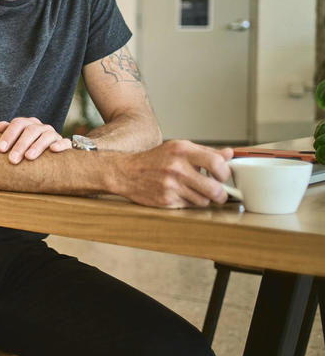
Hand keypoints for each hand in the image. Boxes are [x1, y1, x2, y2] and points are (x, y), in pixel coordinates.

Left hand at [0, 117, 71, 163]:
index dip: (8, 135)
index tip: (0, 149)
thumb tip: (0, 126)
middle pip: (30, 130)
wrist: (53, 155)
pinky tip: (53, 149)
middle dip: (20, 145)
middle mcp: (41, 127)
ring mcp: (53, 134)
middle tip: (12, 159)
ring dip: (37, 146)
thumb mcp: (18, 140)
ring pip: (46, 136)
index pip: (17, 124)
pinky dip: (60, 144)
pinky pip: (65, 142)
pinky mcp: (65, 143)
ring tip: (28, 157)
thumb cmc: (28, 148)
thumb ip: (8, 133)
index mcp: (28, 124)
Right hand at [115, 140, 233, 207]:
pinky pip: (189, 206)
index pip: (217, 163)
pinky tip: (179, 194)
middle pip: (214, 189)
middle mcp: (177, 167)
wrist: (126, 172)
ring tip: (193, 191)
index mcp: (182, 150)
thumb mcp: (178, 148)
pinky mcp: (166, 200)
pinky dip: (188, 202)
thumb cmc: (154, 160)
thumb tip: (230, 154)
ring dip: (203, 198)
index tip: (223, 176)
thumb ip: (206, 151)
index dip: (225, 173)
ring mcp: (171, 186)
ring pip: (203, 201)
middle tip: (218, 193)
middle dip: (221, 194)